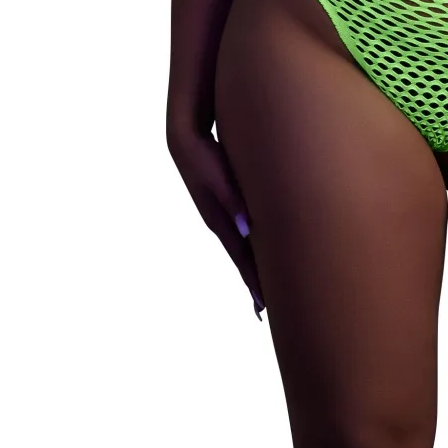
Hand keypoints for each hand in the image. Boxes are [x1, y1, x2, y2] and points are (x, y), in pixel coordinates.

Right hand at [167, 121, 265, 317]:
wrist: (184, 137)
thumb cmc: (202, 153)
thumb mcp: (215, 174)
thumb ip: (231, 199)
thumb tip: (247, 229)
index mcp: (218, 219)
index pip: (240, 256)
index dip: (252, 279)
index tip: (263, 304)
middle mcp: (218, 221)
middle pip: (239, 258)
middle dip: (251, 283)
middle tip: (262, 309)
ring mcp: (219, 214)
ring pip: (239, 248)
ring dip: (250, 268)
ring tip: (261, 289)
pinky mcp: (223, 204)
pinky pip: (238, 232)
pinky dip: (247, 248)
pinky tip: (255, 251)